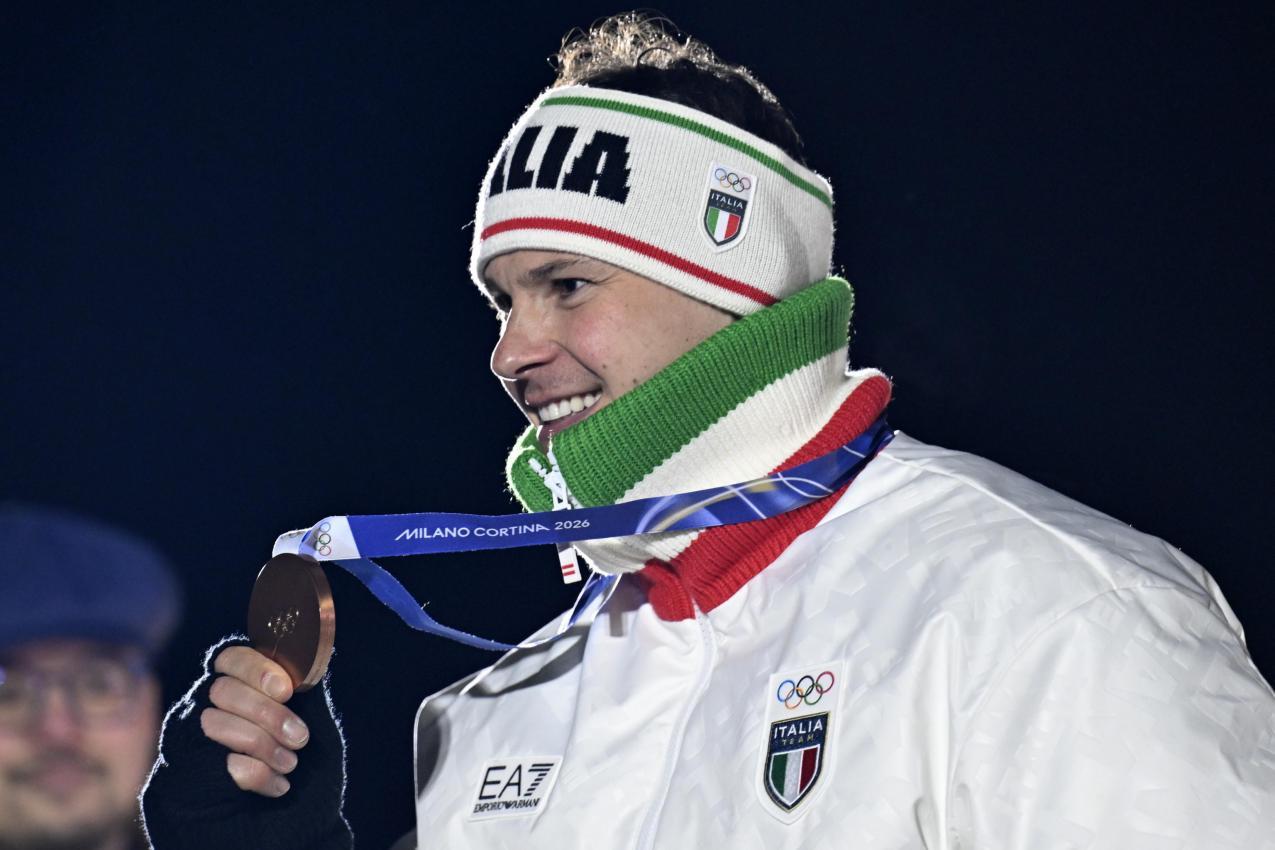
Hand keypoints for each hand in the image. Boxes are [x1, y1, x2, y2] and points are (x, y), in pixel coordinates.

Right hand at [200, 646, 309, 797]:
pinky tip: (279, 785)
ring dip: (264, 746)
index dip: (257, 670)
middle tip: (301, 738)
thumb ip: (300, 687)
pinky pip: (220, 764)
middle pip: (224, 691)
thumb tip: (311, 668)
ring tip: (291, 763)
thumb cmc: (296, 743)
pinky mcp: (192, 765)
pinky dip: (257, 775)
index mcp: (235, 676)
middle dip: (268, 715)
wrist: (285, 799)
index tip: (286, 690)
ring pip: (217, 725)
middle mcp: (207, 699)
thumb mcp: (304, 710)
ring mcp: (195, 732)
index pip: (232, 657)